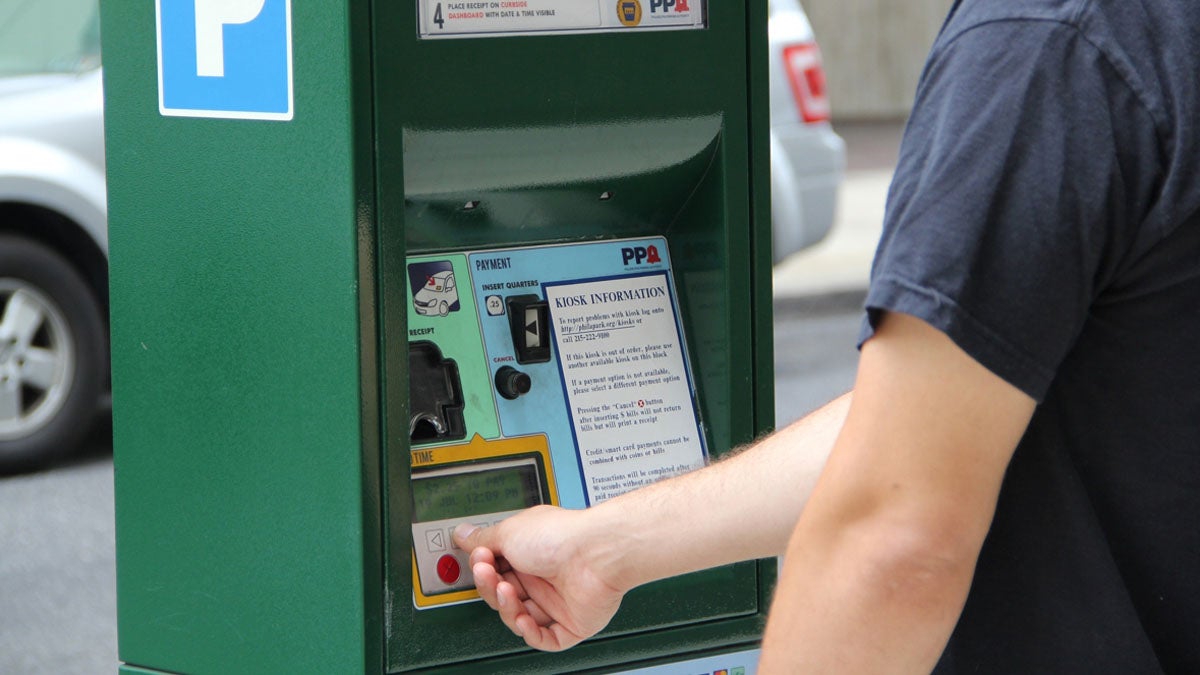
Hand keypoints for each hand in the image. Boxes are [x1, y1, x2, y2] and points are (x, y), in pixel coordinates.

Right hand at [453, 505, 625, 651]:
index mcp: (530, 552)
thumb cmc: (560, 536)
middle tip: (486, 572)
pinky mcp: (571, 623)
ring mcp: (557, 601)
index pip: (497, 569)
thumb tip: (463, 534)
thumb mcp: (510, 531)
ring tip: (506, 591)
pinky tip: (522, 619)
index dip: (483, 567)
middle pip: (504, 594)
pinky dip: (529, 632)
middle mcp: (544, 576)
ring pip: (519, 617)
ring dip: (506, 608)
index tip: (477, 559)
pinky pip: (544, 638)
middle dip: (490, 586)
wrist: (595, 552)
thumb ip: (484, 539)